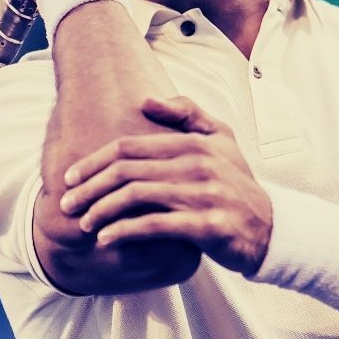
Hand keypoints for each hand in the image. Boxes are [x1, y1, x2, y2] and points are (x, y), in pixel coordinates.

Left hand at [58, 96, 273, 275]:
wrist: (271, 228)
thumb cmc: (236, 183)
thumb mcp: (221, 139)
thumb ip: (187, 114)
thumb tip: (146, 100)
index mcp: (194, 142)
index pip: (130, 146)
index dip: (94, 161)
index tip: (70, 177)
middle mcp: (198, 164)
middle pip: (127, 170)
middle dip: (90, 187)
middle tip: (67, 203)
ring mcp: (204, 194)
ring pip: (137, 196)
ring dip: (102, 210)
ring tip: (83, 223)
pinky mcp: (208, 225)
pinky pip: (157, 226)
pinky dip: (125, 231)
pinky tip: (106, 238)